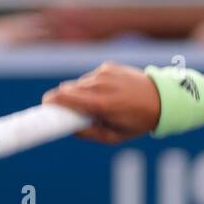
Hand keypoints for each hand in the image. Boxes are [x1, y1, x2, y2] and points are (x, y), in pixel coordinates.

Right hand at [41, 61, 160, 142]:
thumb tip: (68, 128)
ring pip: (78, 84)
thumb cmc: (137, 122)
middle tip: (66, 111)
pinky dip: (92, 86)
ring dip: (79, 94)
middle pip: (67, 90)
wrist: (161, 99)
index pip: (65, 98)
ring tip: (95, 104)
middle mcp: (101, 85)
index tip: (43, 108)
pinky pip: (90, 77)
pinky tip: (106, 93)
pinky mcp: (108, 66)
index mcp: (102, 104)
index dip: (50, 102)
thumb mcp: (114, 136)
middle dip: (64, 100)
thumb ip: (88, 133)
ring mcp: (104, 73)